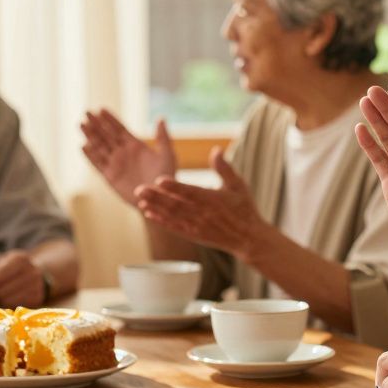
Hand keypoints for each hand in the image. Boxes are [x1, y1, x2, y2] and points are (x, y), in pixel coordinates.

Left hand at [0, 251, 44, 306]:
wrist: (35, 273)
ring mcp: (37, 285)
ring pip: (8, 300)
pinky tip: (2, 301)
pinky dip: (6, 305)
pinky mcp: (37, 298)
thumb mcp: (0, 261)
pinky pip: (16, 306)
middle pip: (2, 290)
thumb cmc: (12, 267)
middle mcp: (32, 271)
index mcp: (20, 259)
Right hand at [81, 109, 175, 205]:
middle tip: (87, 112)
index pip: (120, 129)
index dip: (110, 119)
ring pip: (100, 147)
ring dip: (91, 135)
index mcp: (136, 146)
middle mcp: (123, 153)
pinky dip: (91, 155)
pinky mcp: (110, 176)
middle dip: (97, 124)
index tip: (101, 109)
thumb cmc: (167, 178)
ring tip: (82, 124)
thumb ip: (163, 137)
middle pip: (107, 135)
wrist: (159, 199)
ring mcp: (116, 164)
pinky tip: (83, 146)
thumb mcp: (167, 155)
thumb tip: (160, 118)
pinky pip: (98, 164)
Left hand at [135, 147, 268, 259]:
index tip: (159, 180)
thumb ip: (225, 168)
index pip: (191, 192)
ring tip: (140, 200)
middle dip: (157, 197)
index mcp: (213, 200)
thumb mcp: (238, 185)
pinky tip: (149, 214)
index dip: (175, 187)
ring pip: (172, 216)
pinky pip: (174, 228)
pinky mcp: (194, 235)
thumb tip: (216, 149)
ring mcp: (197, 226)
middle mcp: (203, 214)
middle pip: (176, 205)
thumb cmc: (244, 208)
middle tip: (139, 189)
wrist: (248, 238)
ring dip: (155, 208)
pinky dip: (161, 221)